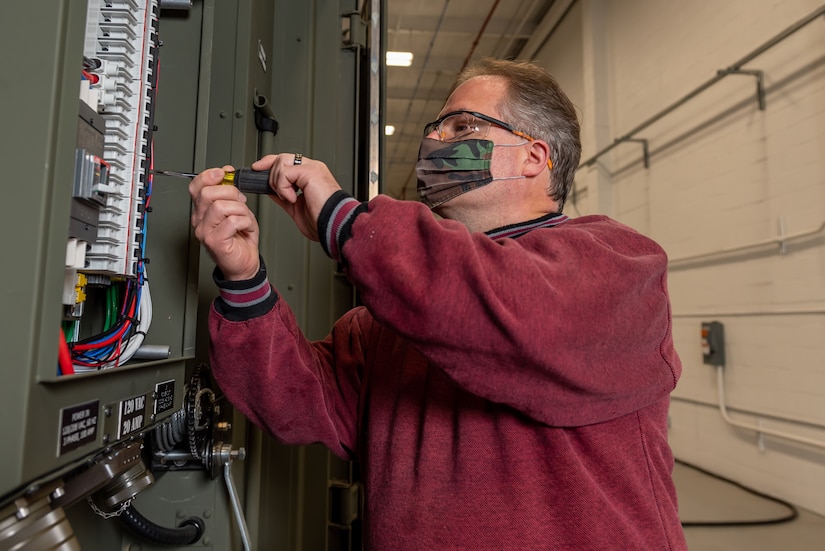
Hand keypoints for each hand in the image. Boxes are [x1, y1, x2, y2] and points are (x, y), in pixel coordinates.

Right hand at [189, 166, 260, 280]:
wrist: (244, 264)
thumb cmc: (240, 239)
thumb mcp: (236, 209)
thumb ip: (229, 192)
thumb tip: (226, 173)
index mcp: (202, 210)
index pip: (196, 186)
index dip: (210, 176)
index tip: (225, 173)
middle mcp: (199, 220)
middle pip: (208, 193)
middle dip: (230, 192)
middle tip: (240, 202)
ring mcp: (205, 231)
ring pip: (220, 206)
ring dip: (240, 209)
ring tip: (245, 218)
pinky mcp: (215, 241)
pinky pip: (232, 221)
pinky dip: (246, 222)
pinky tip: (246, 227)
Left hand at [252, 153, 341, 240]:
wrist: (333, 225)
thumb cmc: (322, 220)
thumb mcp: (295, 207)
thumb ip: (284, 195)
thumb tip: (271, 191)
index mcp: (310, 175)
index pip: (286, 161)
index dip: (269, 163)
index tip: (257, 169)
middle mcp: (312, 168)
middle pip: (281, 158)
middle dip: (270, 173)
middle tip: (275, 191)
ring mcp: (312, 168)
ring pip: (281, 163)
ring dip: (278, 183)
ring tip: (289, 198)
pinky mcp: (310, 172)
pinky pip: (285, 173)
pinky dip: (284, 188)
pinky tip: (293, 198)